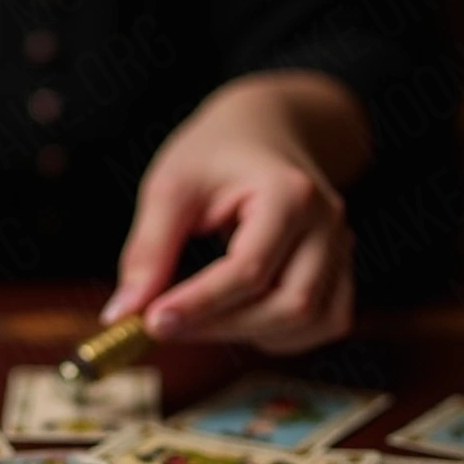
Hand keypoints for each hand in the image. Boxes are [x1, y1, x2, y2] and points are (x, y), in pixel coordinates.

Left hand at [102, 72, 368, 353]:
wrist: (263, 129)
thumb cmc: (214, 152)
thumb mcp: (169, 187)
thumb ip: (148, 250)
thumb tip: (123, 313)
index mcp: (290, 194)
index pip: (249, 269)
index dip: (199, 304)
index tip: (151, 321)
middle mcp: (328, 225)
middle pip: (289, 305)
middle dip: (219, 326)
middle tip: (159, 325)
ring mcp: (340, 249)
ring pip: (308, 322)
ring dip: (245, 334)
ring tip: (193, 316)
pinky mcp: (339, 271)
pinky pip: (323, 322)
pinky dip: (277, 334)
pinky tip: (233, 317)